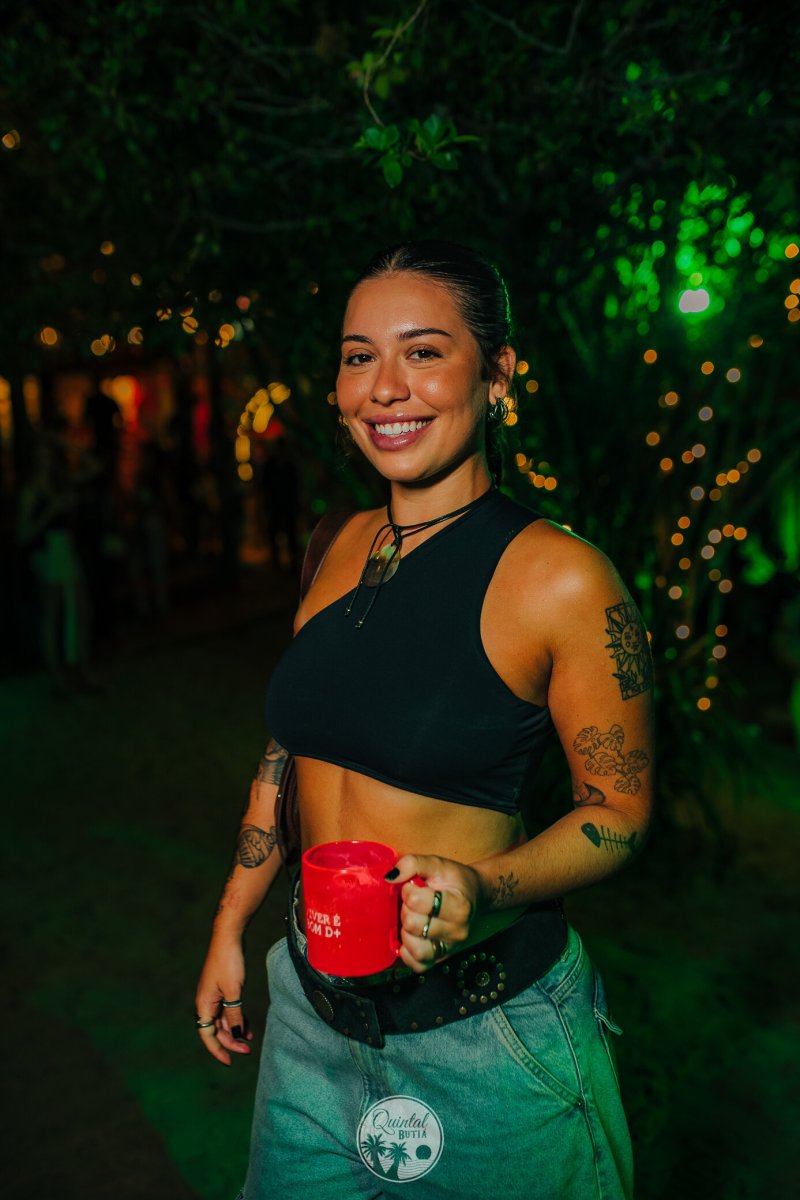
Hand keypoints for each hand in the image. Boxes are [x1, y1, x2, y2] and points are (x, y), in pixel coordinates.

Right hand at [194, 936, 253, 1065]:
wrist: (228, 937)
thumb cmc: (229, 962)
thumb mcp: (234, 991)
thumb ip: (234, 1015)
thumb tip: (234, 1035)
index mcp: (204, 1004)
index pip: (207, 1035)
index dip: (217, 1050)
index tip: (229, 1062)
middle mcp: (206, 1002)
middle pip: (216, 1030)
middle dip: (230, 1041)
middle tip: (247, 1050)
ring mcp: (214, 995)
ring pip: (223, 1020)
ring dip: (235, 1031)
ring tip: (250, 1041)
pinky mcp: (223, 988)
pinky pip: (229, 1010)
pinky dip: (237, 1019)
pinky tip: (248, 1027)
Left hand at [389, 854, 481, 973]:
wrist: (474, 895)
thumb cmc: (454, 880)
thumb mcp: (436, 864)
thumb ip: (412, 863)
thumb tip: (390, 877)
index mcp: (458, 905)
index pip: (417, 901)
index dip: (408, 890)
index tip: (413, 886)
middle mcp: (457, 931)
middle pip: (413, 925)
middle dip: (406, 910)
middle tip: (413, 903)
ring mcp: (450, 947)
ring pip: (417, 950)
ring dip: (406, 934)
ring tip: (412, 920)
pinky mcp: (442, 958)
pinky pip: (419, 966)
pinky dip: (408, 955)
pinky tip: (410, 939)